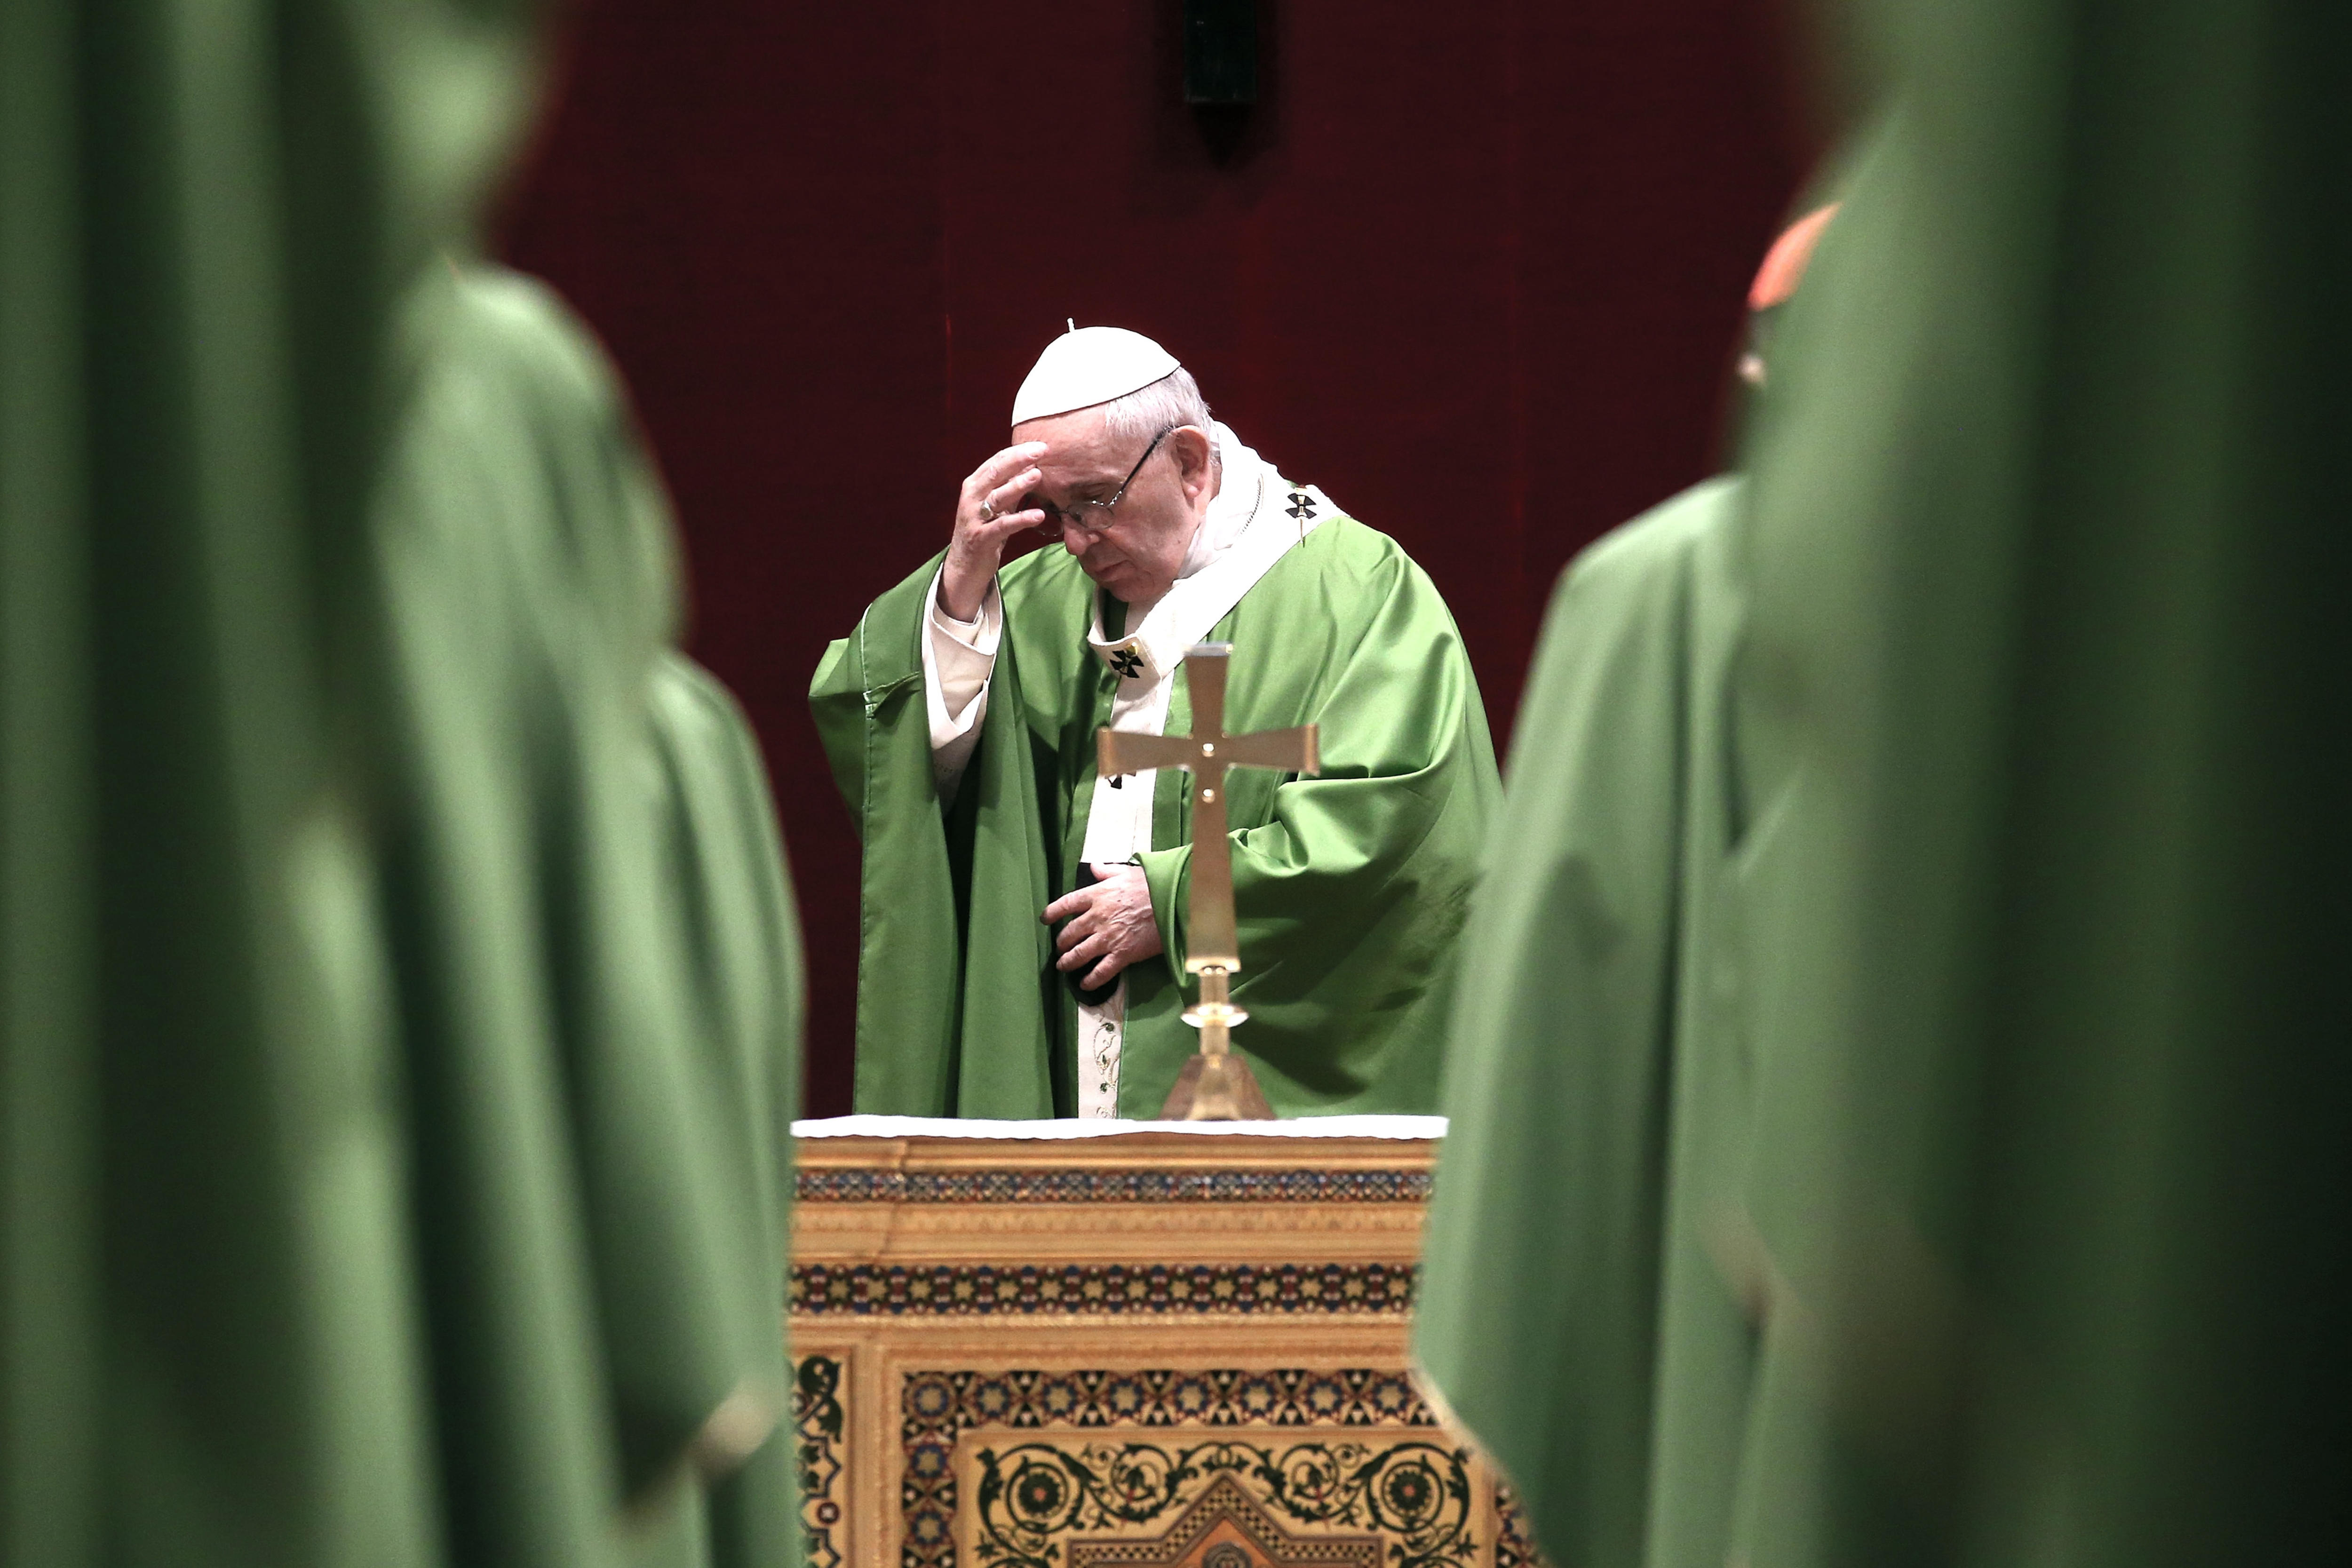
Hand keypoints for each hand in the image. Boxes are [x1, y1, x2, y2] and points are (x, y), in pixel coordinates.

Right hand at [942, 441, 1049, 620]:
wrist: (965, 566)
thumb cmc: (984, 531)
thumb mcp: (998, 506)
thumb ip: (1011, 487)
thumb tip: (1032, 466)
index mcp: (974, 485)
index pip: (996, 461)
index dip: (1018, 452)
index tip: (1040, 445)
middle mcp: (971, 497)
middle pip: (995, 472)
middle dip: (1018, 459)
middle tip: (1042, 450)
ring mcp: (974, 518)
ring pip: (997, 497)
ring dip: (1018, 485)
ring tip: (1038, 475)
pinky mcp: (981, 538)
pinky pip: (1003, 526)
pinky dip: (1021, 519)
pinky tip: (1039, 515)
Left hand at [1042, 862, 1164, 989]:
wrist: (1174, 902)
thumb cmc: (1154, 885)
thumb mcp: (1128, 872)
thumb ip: (1108, 871)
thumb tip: (1094, 866)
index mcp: (1097, 895)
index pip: (1066, 904)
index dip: (1052, 913)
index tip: (1045, 919)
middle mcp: (1097, 917)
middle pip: (1069, 933)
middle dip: (1062, 942)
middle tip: (1060, 947)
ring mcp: (1108, 938)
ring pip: (1079, 954)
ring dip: (1068, 962)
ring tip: (1063, 966)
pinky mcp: (1122, 954)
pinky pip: (1101, 972)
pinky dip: (1090, 980)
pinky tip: (1084, 984)